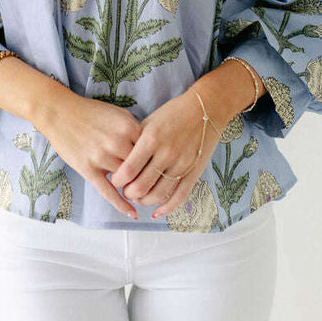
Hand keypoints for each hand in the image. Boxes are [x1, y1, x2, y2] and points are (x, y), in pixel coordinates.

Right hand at [35, 94, 146, 219]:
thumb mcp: (119, 114)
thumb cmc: (91, 112)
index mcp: (128, 127)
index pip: (152, 151)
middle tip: (157, 187)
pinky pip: (108, 192)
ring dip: (134, 188)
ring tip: (143, 196)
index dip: (157, 161)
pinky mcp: (88, 169)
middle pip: (142, 168)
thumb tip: (151, 148)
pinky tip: (132, 213)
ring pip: (127, 180)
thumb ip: (136, 131)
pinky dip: (121, 205)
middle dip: (148, 177)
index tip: (162, 170)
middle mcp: (117, 142)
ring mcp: (102, 157)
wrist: (60, 113)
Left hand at [108, 89, 224, 220]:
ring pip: (158, 194)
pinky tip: (156, 211)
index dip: (118, 180)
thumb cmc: (175, 113)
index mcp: (151, 139)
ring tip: (139, 197)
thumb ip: (136, 142)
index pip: (128, 170)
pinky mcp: (194, 172)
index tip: (115, 180)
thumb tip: (122, 163)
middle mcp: (166, 153)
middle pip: (141, 186)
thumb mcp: (150, 121)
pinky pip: (179, 196)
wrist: (206, 109)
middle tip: (126, 190)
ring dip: (144, 200)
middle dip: (129, 192)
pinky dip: (166, 208)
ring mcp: (181, 164)